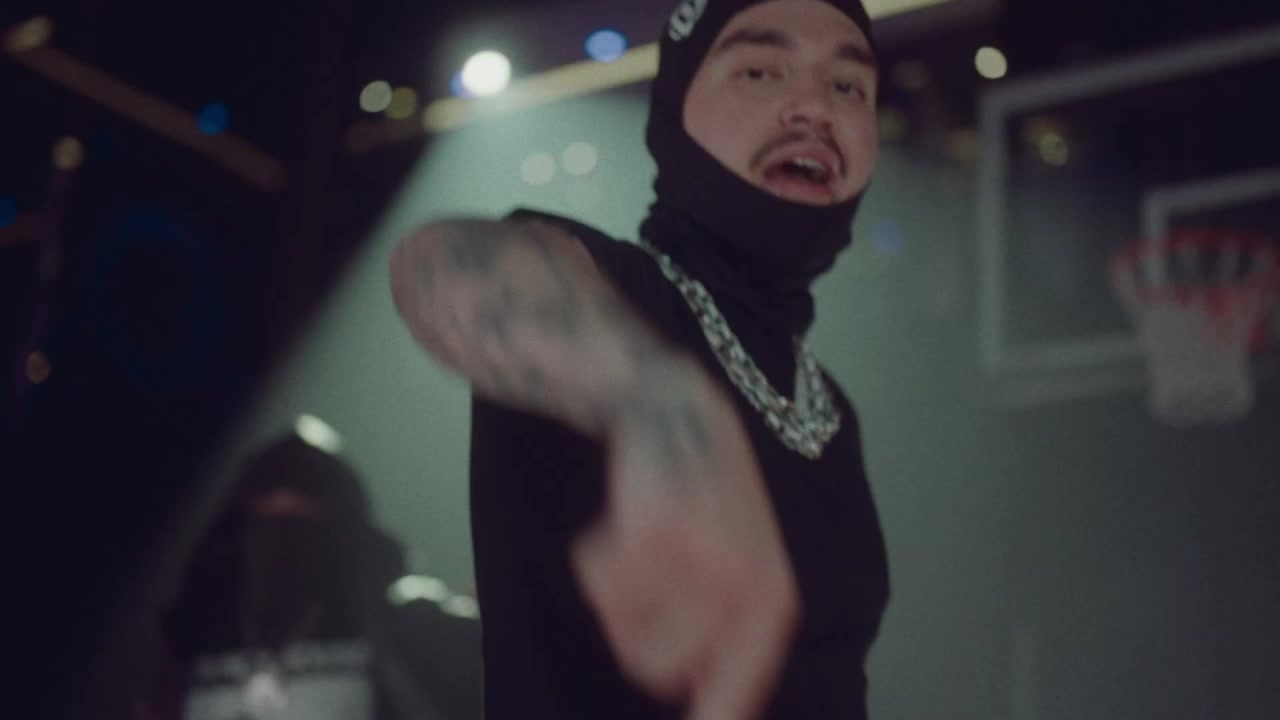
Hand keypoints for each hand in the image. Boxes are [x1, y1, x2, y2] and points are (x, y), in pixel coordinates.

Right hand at [572, 360, 799, 719]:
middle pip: (658, 670)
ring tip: (639, 546)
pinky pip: (599, 585)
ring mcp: (696, 560)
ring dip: (616, 596)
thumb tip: (700, 694)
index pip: (739, 686)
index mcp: (771, 599)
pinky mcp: (650, 534)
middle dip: (637, 636)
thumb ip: (733, 629)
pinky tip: (624, 520)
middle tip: (645, 585)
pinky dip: (595, 560)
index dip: (713, 717)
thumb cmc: (707, 491)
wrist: (675, 409)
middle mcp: (740, 585)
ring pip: (624, 631)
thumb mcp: (745, 560)